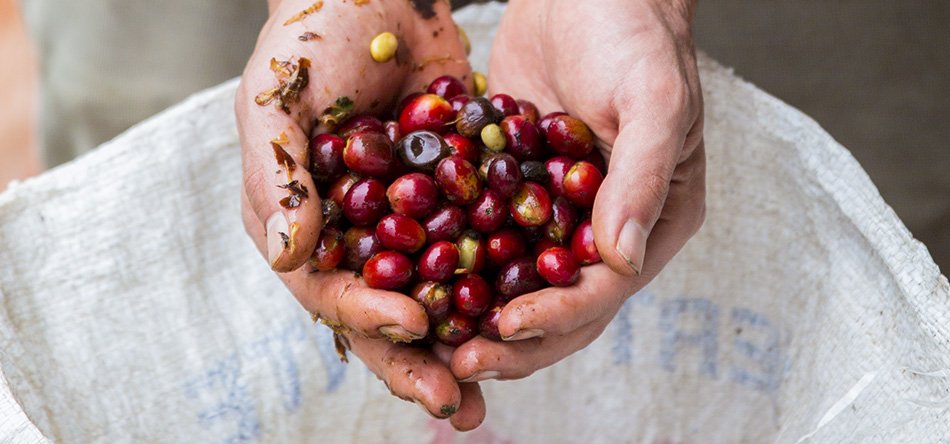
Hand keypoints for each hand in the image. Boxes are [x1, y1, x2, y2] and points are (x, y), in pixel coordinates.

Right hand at [236, 0, 483, 429]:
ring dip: (460, 341)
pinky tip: (526, 310)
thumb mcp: (275, 105)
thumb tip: (290, 259)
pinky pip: (473, 247)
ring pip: (432, 295)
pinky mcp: (449, 198)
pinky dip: (495, 281)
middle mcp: (351, 236)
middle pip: (382, 311)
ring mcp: (402, 221)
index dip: (367, 315)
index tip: (412, 326)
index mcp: (300, 226)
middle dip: (416, 359)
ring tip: (490, 385)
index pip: (327, 290)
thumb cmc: (310, 40)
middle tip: (453, 402)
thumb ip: (278, 180)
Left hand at [450, 0, 704, 381]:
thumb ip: (643, 177)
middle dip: (510, 341)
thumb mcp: (656, 98)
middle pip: (557, 305)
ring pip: (513, 281)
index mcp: (651, 220)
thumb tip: (622, 260)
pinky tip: (412, 278)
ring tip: (431, 339)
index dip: (555, 316)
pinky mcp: (512, 188)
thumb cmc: (636, 35)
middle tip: (458, 362)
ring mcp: (555, 212)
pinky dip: (453, 262)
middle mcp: (603, 228)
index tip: (505, 330)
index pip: (602, 289)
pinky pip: (481, 234)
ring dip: (475, 314)